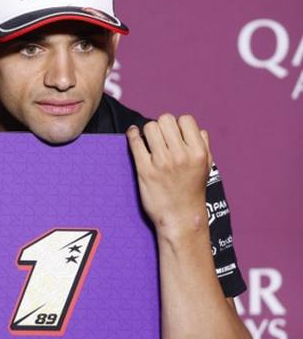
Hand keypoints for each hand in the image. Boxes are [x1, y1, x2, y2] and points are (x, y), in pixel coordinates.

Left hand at [127, 114, 211, 232]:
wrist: (180, 218)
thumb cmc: (192, 192)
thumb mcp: (206, 167)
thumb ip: (204, 146)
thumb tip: (196, 129)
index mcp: (198, 152)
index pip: (186, 120)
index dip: (178, 124)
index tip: (173, 132)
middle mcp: (181, 155)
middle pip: (165, 120)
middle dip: (161, 125)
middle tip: (159, 136)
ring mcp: (162, 162)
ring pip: (150, 127)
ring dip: (147, 131)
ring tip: (148, 139)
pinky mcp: (145, 169)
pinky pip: (135, 142)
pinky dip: (132, 135)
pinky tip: (133, 135)